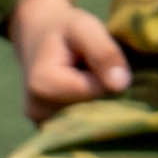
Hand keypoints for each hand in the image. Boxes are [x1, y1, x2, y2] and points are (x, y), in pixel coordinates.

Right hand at [5, 0, 131, 125]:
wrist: (36, 35)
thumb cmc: (64, 29)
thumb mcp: (85, 28)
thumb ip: (104, 53)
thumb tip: (121, 85)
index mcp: (43, 86)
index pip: (98, 92)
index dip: (108, 75)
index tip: (96, 58)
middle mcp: (37, 111)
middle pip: (95, 110)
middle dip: (104, 90)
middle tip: (91, 66)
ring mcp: (42, 123)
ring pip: (92, 118)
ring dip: (99, 98)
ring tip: (84, 76)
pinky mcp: (49, 129)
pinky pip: (84, 124)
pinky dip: (91, 108)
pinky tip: (82, 91)